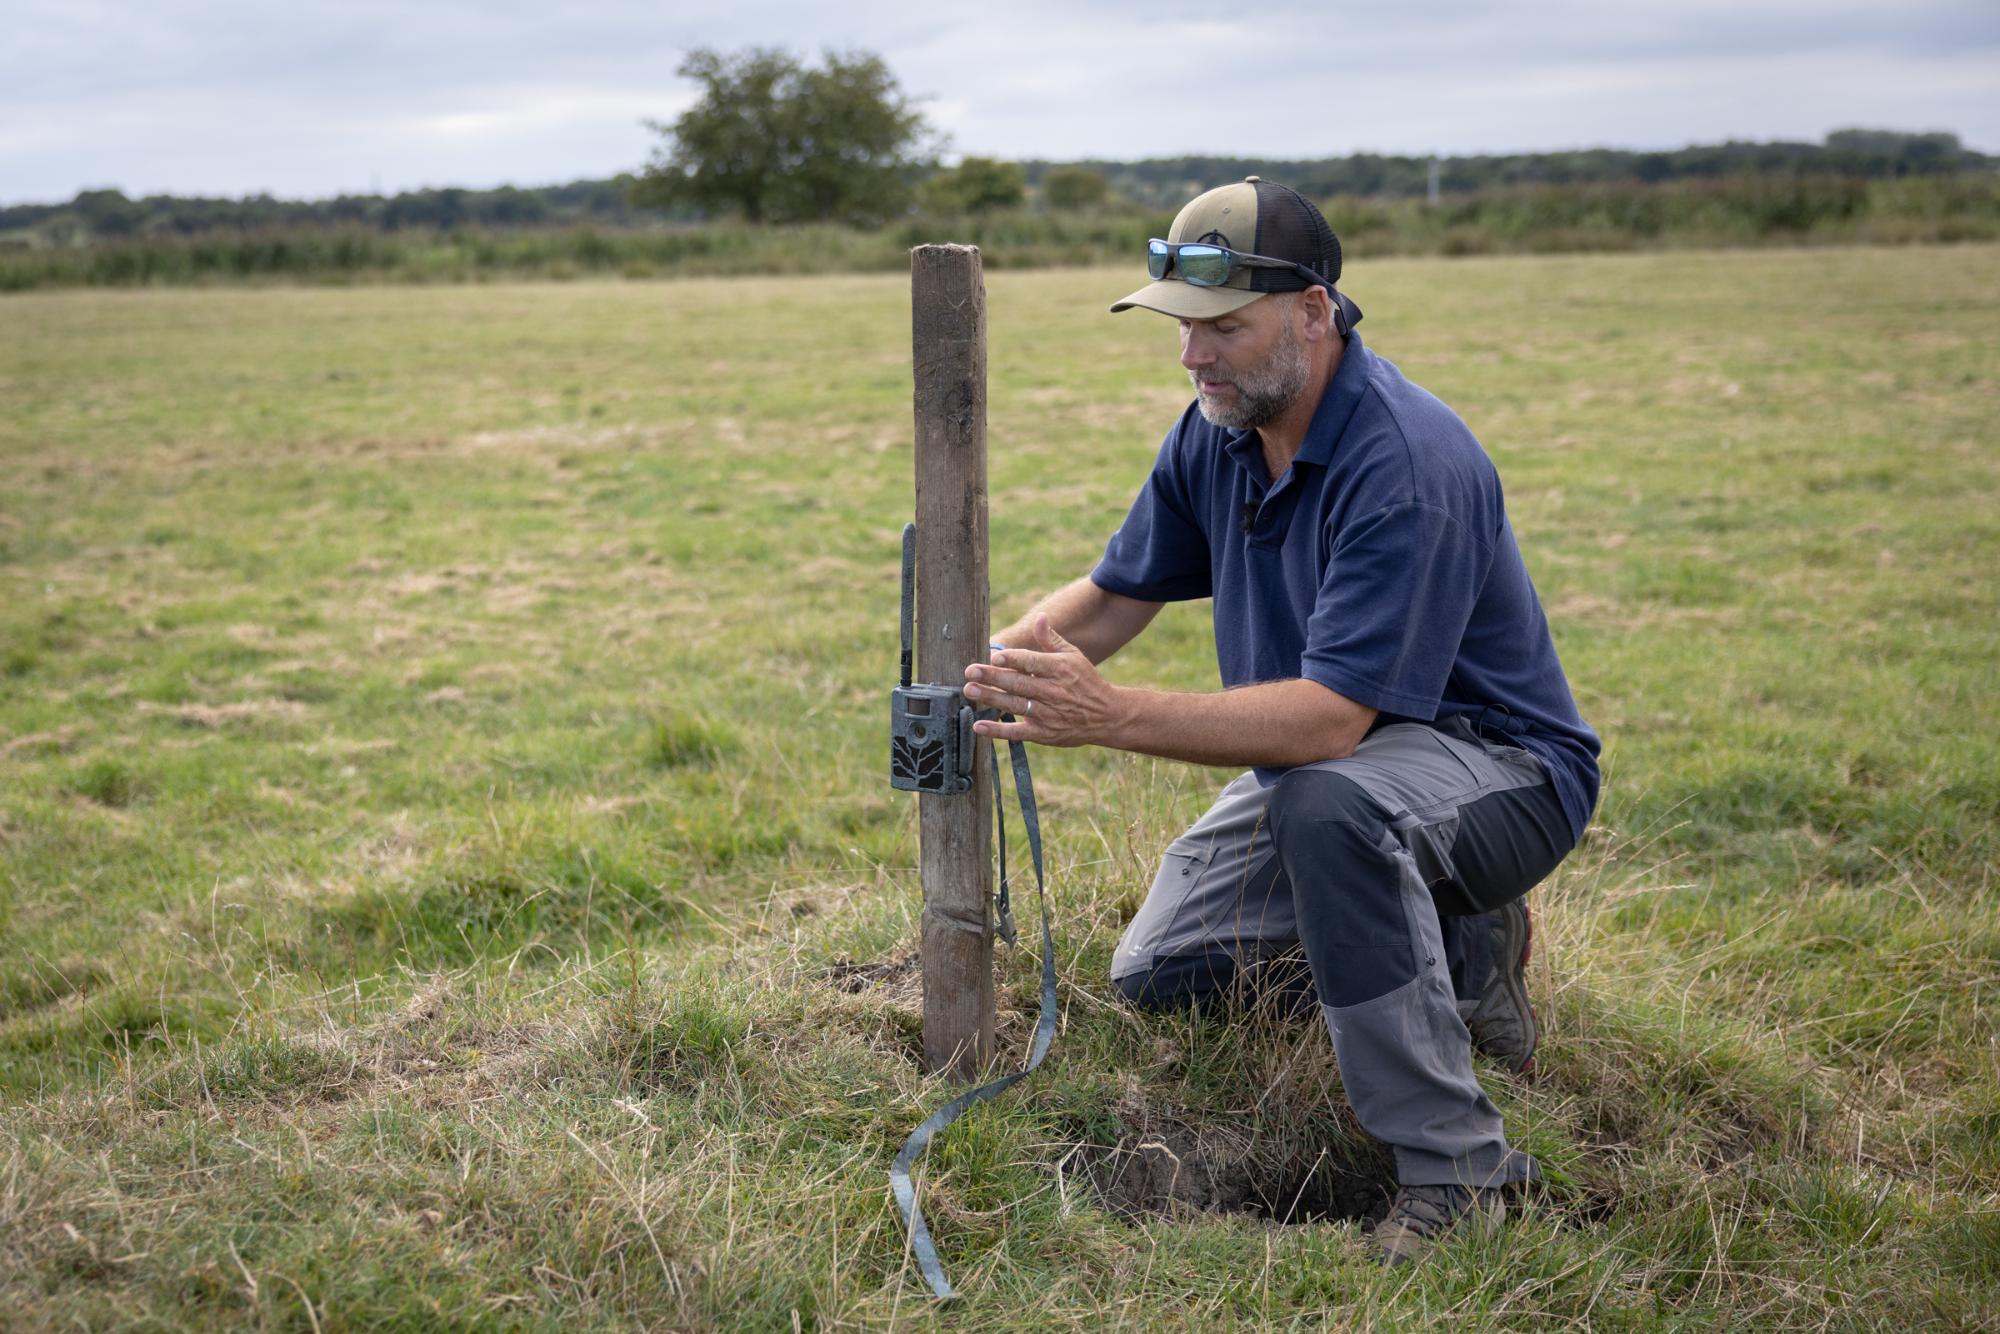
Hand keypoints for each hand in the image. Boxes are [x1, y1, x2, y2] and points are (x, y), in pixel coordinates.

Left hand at [964, 614, 1123, 747]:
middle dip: (993, 676)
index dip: (1012, 659)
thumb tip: (1039, 617)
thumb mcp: (1073, 656)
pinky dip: (998, 730)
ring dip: (991, 698)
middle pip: (1018, 683)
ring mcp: (1048, 714)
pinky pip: (1017, 732)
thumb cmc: (1086, 682)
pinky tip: (979, 726)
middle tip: (970, 671)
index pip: (1031, 662)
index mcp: (1059, 669)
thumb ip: (1051, 639)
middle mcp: (1052, 691)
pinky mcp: (1044, 734)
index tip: (993, 655)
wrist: (1107, 716)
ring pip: (1015, 705)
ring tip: (970, 691)